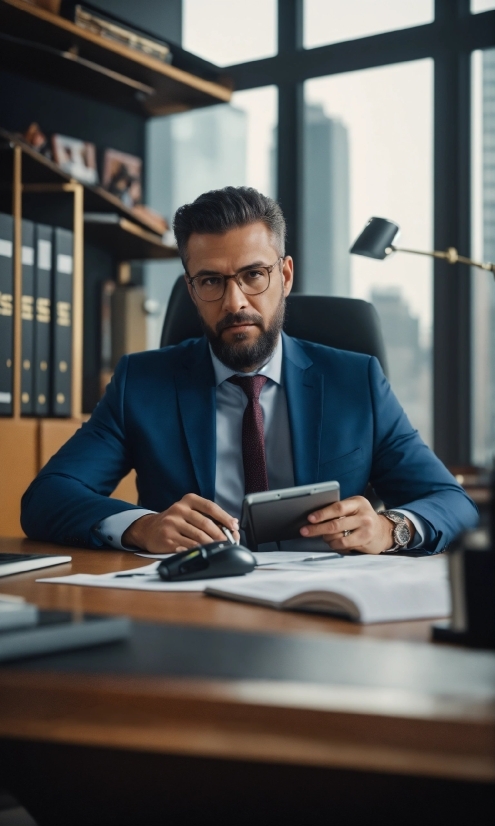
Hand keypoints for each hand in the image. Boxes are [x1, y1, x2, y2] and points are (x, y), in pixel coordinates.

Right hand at [122, 494, 239, 553]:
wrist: (148, 529)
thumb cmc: (174, 521)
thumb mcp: (190, 512)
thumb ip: (209, 516)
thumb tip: (232, 524)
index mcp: (188, 500)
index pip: (210, 507)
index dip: (225, 517)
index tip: (234, 526)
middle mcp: (179, 509)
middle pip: (205, 523)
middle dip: (220, 535)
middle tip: (229, 542)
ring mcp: (172, 523)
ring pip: (198, 536)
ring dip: (212, 545)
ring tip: (220, 549)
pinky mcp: (167, 537)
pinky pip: (187, 546)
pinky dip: (198, 551)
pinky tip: (204, 553)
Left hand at [300, 495, 414, 554]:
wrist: (384, 531)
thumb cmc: (362, 518)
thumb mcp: (354, 508)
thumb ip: (339, 510)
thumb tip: (314, 517)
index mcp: (358, 502)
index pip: (337, 507)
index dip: (322, 514)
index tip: (310, 518)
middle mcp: (364, 514)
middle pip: (336, 524)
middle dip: (317, 528)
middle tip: (305, 531)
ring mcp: (366, 529)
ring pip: (338, 537)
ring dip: (326, 538)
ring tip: (325, 536)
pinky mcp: (365, 541)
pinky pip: (344, 545)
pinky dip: (335, 545)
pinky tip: (334, 543)